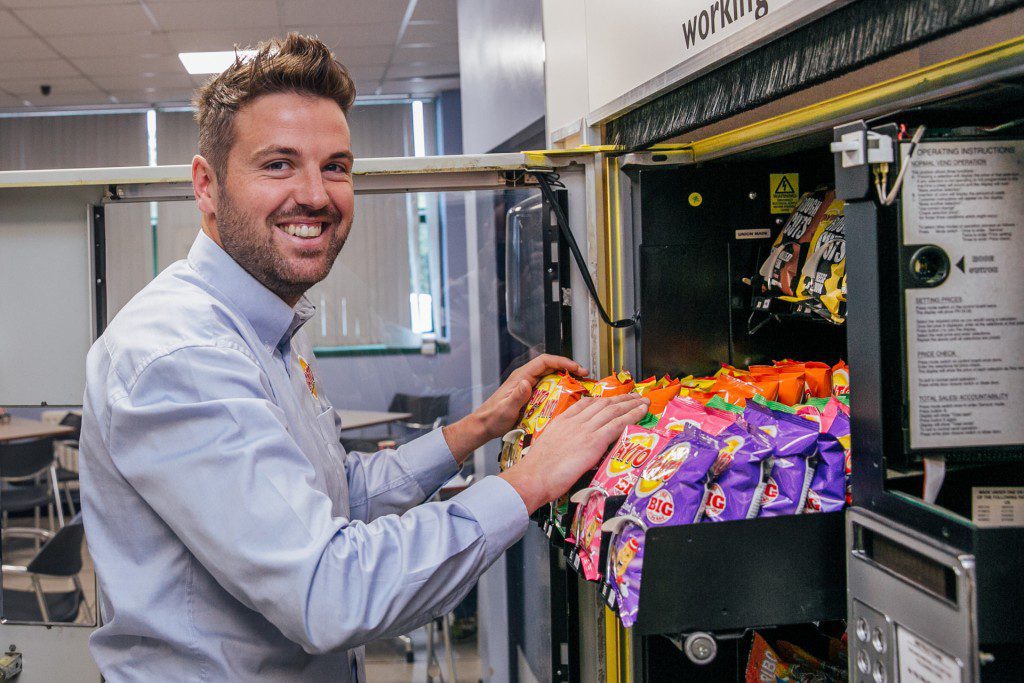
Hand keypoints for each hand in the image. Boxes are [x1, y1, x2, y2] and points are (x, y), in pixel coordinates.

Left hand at [442, 354, 586, 462]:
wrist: (484, 426)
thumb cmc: (492, 418)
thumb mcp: (505, 409)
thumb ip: (516, 396)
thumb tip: (527, 382)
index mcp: (521, 377)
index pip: (545, 361)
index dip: (562, 361)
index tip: (576, 368)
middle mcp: (525, 378)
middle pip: (551, 366)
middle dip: (569, 369)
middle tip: (584, 376)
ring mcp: (527, 385)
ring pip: (550, 376)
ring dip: (566, 378)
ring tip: (580, 385)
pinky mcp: (529, 394)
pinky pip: (548, 386)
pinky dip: (560, 388)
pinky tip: (568, 397)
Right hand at [499, 394, 648, 512]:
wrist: (534, 476)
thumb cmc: (537, 470)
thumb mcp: (548, 446)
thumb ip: (561, 442)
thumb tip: (570, 449)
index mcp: (562, 421)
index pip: (585, 404)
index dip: (602, 400)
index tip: (612, 399)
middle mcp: (575, 421)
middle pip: (603, 404)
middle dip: (620, 399)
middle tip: (634, 396)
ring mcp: (585, 430)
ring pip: (613, 411)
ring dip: (631, 404)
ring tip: (643, 401)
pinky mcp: (594, 441)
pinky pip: (618, 424)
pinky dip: (632, 415)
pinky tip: (641, 412)